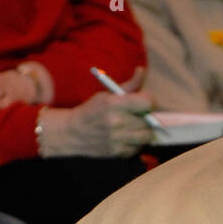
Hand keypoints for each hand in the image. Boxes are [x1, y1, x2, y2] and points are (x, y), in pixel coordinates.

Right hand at [39, 91, 154, 157]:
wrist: (71, 133)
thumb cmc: (92, 110)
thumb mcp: (107, 95)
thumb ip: (129, 85)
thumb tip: (141, 71)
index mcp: (113, 103)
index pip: (147, 103)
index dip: (151, 102)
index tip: (147, 103)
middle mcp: (115, 122)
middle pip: (150, 121)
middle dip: (149, 117)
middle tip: (143, 115)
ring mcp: (116, 139)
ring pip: (147, 136)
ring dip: (145, 131)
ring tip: (137, 126)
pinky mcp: (117, 152)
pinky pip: (138, 148)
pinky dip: (137, 143)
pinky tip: (128, 137)